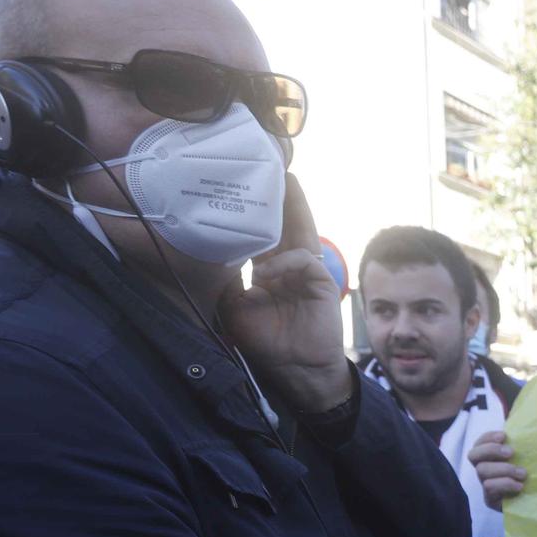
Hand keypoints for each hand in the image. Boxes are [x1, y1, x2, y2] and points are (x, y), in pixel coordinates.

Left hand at [218, 174, 350, 413]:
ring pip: (301, 232)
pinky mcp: (322, 282)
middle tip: (272, 166)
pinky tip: (267, 273)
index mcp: (269, 270)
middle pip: (285, 225)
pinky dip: (284, 263)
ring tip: (287, 181)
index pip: (264, 234)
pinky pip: (302, 260)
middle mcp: (289, 267)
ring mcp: (307, 273)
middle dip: (280, 198)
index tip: (243, 187)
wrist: (296, 369)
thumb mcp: (234, 306)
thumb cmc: (266, 342)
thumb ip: (229, 277)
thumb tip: (215, 247)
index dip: (256, 212)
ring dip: (294, 207)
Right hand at [469, 428, 526, 509]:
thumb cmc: (529, 475)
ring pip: (482, 471)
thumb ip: (520, 445)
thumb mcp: (525, 458)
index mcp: (488, 457)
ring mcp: (484, 484)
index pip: (478, 443)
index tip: (504, 436)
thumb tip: (524, 428)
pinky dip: (505, 484)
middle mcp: (483, 469)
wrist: (536, 501)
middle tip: (511, 452)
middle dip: (492, 450)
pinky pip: (489, 487)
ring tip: (522, 473)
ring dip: (504, 469)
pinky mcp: (490, 499)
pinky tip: (519, 486)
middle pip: (473, 455)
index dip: (487, 437)